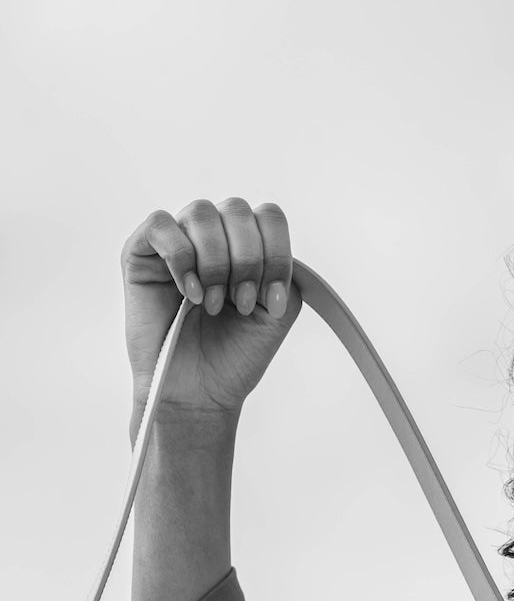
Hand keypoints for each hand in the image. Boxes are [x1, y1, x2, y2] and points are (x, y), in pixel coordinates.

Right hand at [121, 197, 302, 440]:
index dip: (276, 254)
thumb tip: (272, 243)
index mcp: (248, 247)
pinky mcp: (141, 252)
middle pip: (237, 210)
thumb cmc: (234, 354)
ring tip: (214, 304)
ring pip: (201, 213)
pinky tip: (190, 294)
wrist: (199, 390)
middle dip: (247, 260)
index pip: (268, 217)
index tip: (270, 301)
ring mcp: (177, 242)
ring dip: (215, 262)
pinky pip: (161, 225)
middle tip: (242, 303)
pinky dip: (182, 259)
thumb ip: (284, 272)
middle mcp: (213, 238)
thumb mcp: (276, 312)